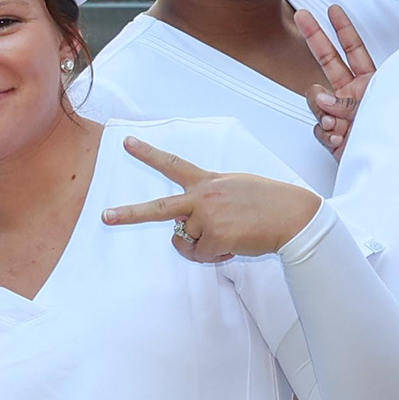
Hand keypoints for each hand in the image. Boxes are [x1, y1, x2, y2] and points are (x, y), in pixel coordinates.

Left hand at [101, 134, 320, 259]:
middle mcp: (203, 196)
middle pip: (158, 208)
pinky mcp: (214, 237)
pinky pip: (200, 255)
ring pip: (186, 240)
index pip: (173, 164)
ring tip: (230, 234)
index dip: (148, 153)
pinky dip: (213, 256)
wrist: (293, 215)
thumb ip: (209, 199)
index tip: (127, 142)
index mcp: (208, 180)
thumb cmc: (267, 202)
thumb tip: (187, 229)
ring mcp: (207, 217)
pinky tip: (233, 246)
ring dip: (202, 244)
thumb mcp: (235, 187)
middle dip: (129, 214)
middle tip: (105, 216)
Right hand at [296, 0, 379, 159]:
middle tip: (302, 15)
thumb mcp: (379, 107)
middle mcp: (353, 94)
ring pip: (316, 100)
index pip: (354, 49)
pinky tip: (340, 138)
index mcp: (371, 82)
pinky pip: (319, 129)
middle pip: (328, 60)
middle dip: (315, 36)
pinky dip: (328, 134)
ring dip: (324, 109)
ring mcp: (341, 114)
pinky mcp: (334, 136)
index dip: (343, 28)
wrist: (394, 168)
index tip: (333, 10)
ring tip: (338, 123)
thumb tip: (322, 101)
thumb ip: (347, 100)